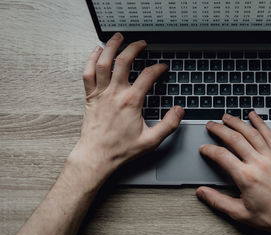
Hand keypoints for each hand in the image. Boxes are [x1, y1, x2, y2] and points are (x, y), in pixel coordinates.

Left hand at [69, 33, 183, 186]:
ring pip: (104, 62)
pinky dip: (91, 60)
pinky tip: (96, 53)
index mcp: (131, 101)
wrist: (97, 156)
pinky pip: (88, 73)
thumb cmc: (120, 150)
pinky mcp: (90, 97)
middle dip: (134, 48)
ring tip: (118, 38)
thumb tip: (179, 111)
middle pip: (124, 61)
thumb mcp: (151, 141)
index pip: (148, 76)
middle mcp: (115, 93)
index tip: (162, 67)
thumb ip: (168, 124)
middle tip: (141, 43)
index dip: (158, 68)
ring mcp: (101, 93)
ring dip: (111, 47)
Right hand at [196, 112, 270, 234]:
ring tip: (227, 117)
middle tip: (211, 125)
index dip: (209, 150)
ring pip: (251, 133)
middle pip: (235, 139)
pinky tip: (254, 116)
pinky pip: (269, 135)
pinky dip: (261, 123)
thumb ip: (217, 201)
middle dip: (220, 129)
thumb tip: (202, 193)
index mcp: (246, 177)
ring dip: (237, 122)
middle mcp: (258, 163)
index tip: (203, 148)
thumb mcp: (239, 213)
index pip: (222, 156)